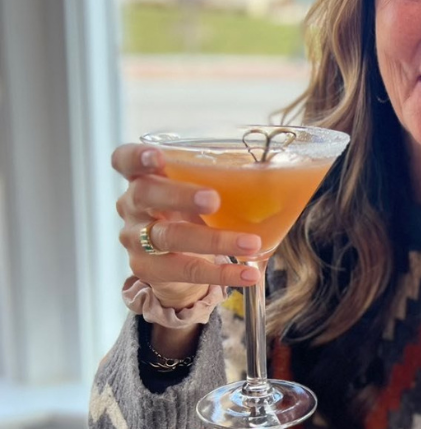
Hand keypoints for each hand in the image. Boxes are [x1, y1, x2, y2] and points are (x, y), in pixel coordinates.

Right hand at [112, 143, 262, 307]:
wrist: (174, 265)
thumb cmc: (191, 214)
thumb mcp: (198, 192)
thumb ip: (224, 181)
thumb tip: (287, 172)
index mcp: (143, 177)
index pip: (124, 160)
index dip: (136, 157)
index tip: (156, 155)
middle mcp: (132, 206)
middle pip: (146, 194)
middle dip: (180, 195)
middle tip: (213, 200)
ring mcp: (135, 240)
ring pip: (168, 236)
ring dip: (213, 240)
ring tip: (249, 243)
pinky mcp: (148, 270)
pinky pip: (186, 270)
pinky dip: (222, 273)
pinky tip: (248, 273)